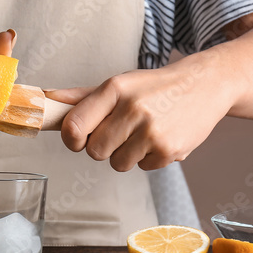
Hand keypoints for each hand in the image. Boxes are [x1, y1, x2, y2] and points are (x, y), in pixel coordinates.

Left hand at [48, 55, 232, 171]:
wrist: (206, 85)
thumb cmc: (155, 87)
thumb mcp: (120, 84)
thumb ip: (82, 97)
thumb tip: (47, 99)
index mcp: (114, 89)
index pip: (74, 126)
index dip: (71, 138)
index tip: (76, 138)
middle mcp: (133, 109)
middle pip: (94, 151)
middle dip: (103, 146)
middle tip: (119, 132)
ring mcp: (152, 132)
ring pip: (117, 164)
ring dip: (126, 154)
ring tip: (142, 133)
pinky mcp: (169, 151)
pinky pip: (143, 168)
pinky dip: (149, 158)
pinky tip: (161, 138)